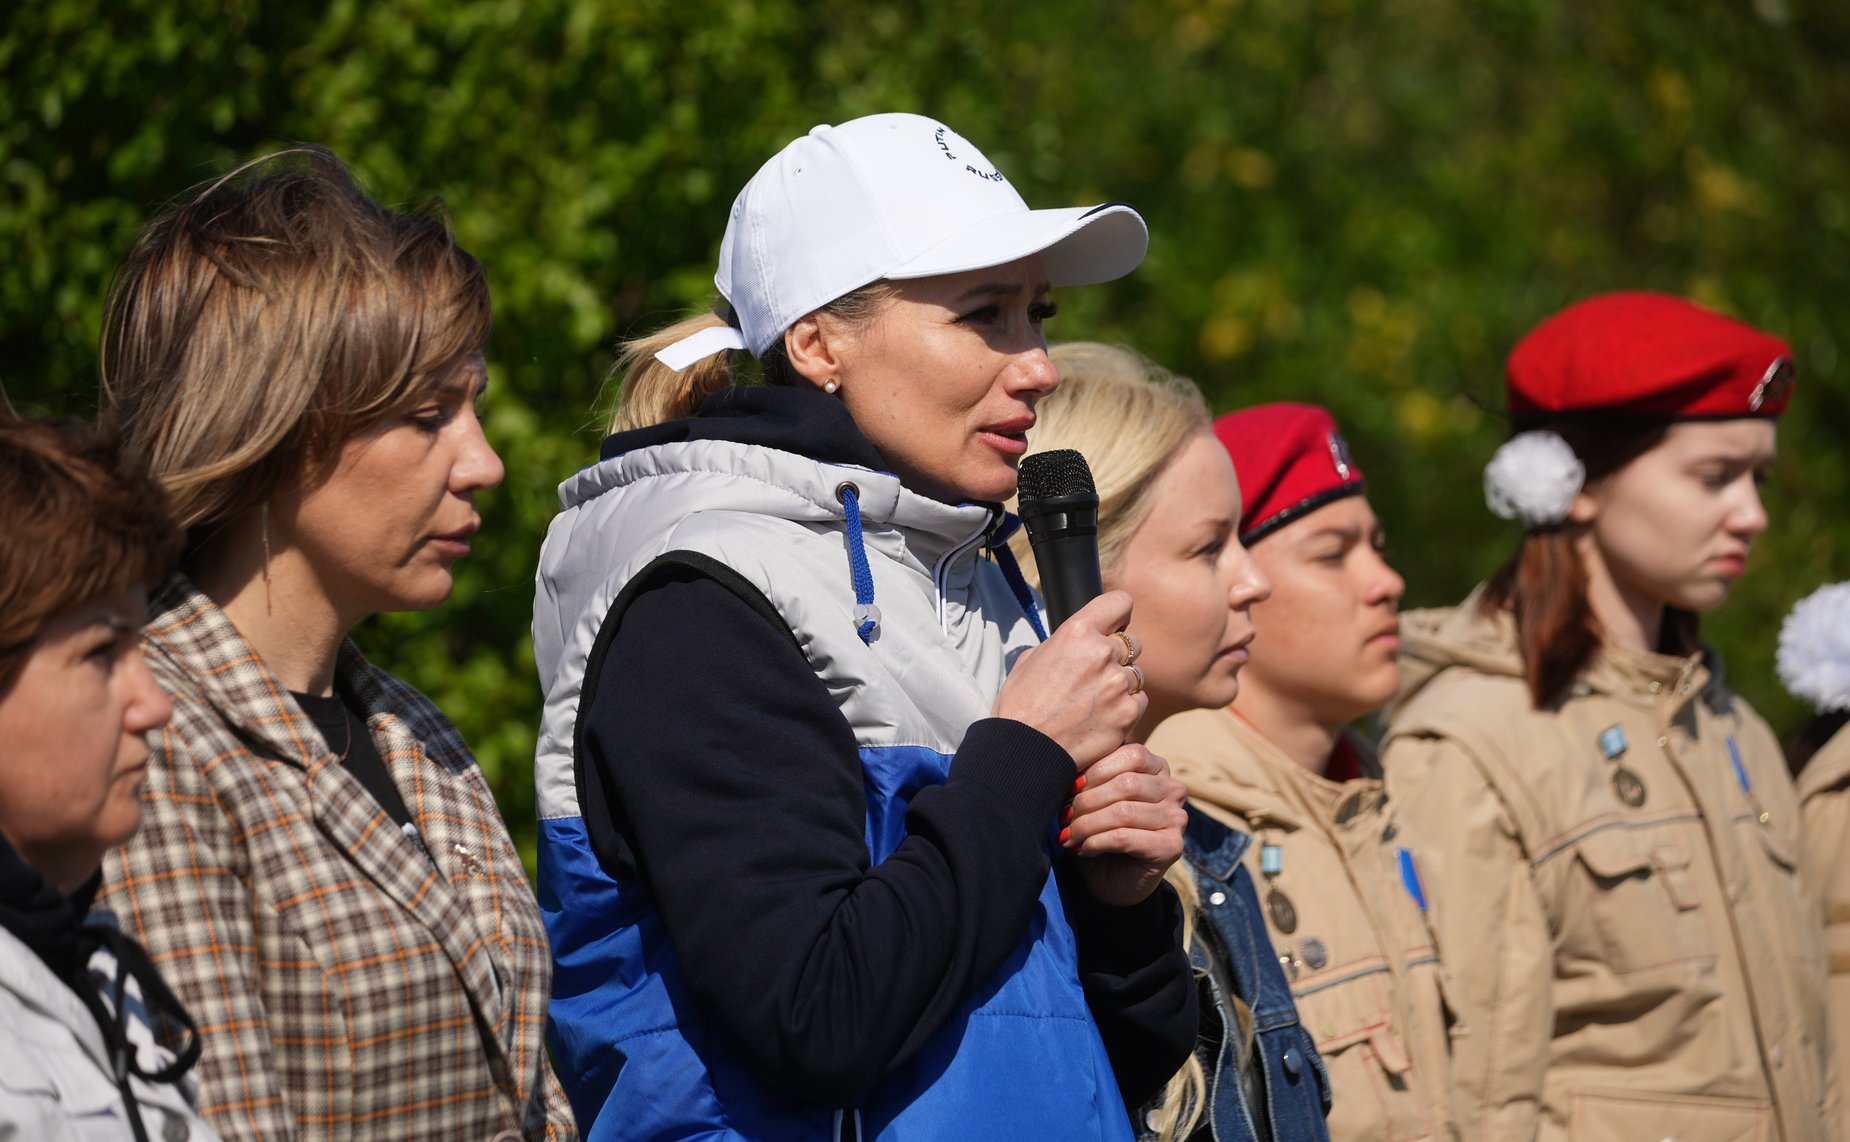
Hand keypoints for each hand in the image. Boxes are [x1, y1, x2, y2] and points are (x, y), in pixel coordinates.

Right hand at [990, 591, 1146, 770]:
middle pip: (1132, 643)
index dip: (1118, 614)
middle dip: (1118, 656)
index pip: (1121, 602)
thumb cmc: (1021, 705)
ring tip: (1094, 702)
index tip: (1115, 625)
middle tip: (1096, 676)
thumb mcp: (1031, 658)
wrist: (1023, 750)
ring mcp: (1117, 684)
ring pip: (1136, 675)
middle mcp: (1102, 653)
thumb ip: (1064, 643)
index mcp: (1077, 632)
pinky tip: (1101, 718)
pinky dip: (1125, 709)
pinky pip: (1139, 701)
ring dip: (1121, 685)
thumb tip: (1080, 639)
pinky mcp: (1127, 713)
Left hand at [1060, 743, 1186, 906]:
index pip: (1131, 754)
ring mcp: (1177, 819)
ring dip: (1087, 824)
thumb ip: (1090, 777)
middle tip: (1064, 816)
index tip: (1069, 787)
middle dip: (1087, 800)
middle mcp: (1173, 790)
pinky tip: (1082, 849)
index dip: (1095, 769)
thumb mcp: (1093, 797)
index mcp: (1158, 768)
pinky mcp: (1171, 847)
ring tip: (1069, 834)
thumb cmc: (1099, 831)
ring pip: (1123, 812)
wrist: (1112, 881)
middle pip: (1126, 783)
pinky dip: (1096, 842)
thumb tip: (1067, 762)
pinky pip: (1124, 837)